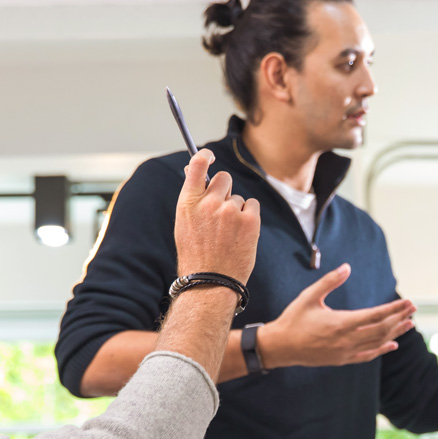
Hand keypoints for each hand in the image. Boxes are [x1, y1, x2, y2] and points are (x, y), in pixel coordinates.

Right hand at [174, 150, 260, 283]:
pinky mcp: (249, 220)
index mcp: (188, 203)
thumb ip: (192, 198)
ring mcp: (230, 211)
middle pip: (223, 178)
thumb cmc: (196, 256)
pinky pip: (252, 206)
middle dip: (224, 190)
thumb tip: (196, 170)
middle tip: (222, 212)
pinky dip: (249, 217)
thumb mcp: (185, 224)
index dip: (205, 156)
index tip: (210, 156)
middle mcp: (209, 203)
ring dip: (236, 210)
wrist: (210, 283)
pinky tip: (240, 234)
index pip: (197, 165)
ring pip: (238, 198)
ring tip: (228, 234)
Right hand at [259, 264, 417, 367]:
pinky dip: (381, 350)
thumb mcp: (309, 296)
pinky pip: (367, 356)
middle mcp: (346, 340)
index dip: (393, 309)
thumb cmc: (294, 319)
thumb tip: (347, 267)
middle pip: (381, 330)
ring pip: (377, 343)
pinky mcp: (341, 360)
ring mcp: (345, 352)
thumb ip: (329, 281)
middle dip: (399, 318)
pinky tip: (392, 345)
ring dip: (395, 333)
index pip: (375, 316)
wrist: (280, 346)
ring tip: (409, 324)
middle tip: (413, 309)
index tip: (407, 303)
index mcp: (340, 323)